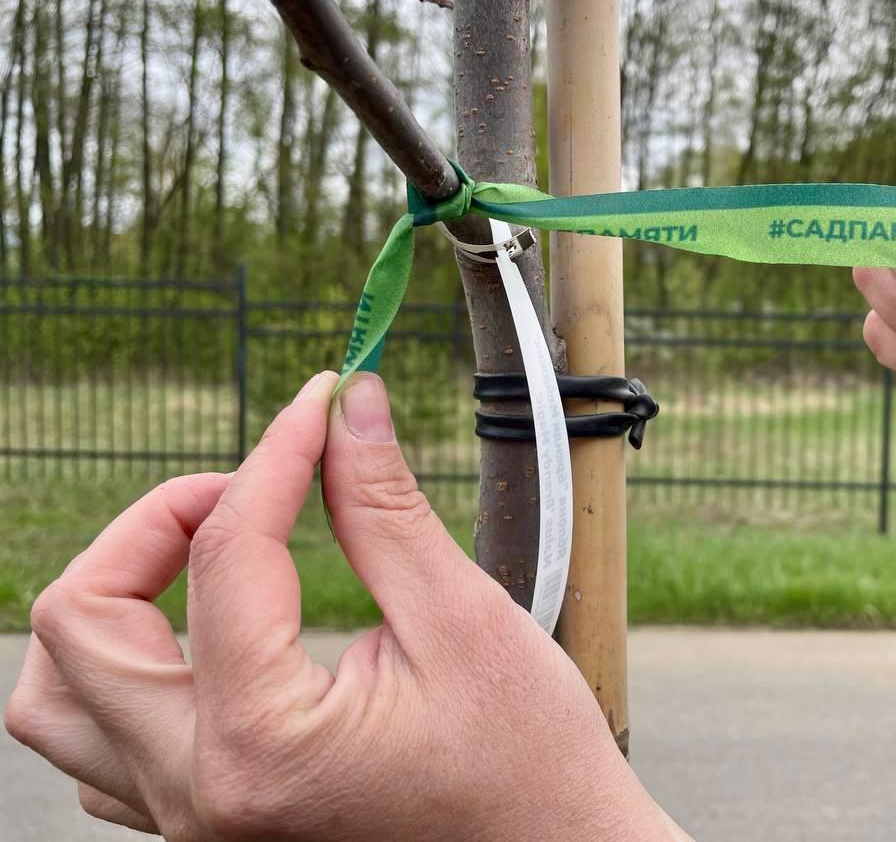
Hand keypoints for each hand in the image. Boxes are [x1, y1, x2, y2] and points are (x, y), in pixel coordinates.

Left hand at [5, 372, 680, 840]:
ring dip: (114, 604)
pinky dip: (126, 673)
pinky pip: (102, 751)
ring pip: (59, 699)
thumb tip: (349, 404)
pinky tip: (205, 636)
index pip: (225, 553)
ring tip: (205, 553)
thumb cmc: (528, 761)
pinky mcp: (208, 828)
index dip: (276, 454)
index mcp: (263, 743)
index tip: (321, 405)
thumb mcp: (461, 619)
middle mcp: (200, 796)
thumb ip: (384, 505)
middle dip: (154, 522)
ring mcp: (193, 824)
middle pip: (80, 626)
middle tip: (249, 483)